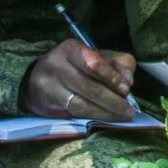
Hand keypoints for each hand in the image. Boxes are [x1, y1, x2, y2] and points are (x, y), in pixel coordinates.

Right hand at [21, 39, 136, 120]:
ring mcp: (49, 87)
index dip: (111, 77)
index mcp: (70, 49)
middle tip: (129, 110)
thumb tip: (128, 80)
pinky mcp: (47, 105)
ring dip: (104, 113)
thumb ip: (118, 63)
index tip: (126, 89)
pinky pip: (73, 115)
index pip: (92, 63)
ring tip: (121, 117)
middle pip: (88, 87)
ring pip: (81, 105)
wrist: (38, 77)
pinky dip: (92, 118)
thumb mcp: (97, 56)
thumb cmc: (75, 65)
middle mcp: (56, 66)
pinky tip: (105, 119)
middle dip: (112, 101)